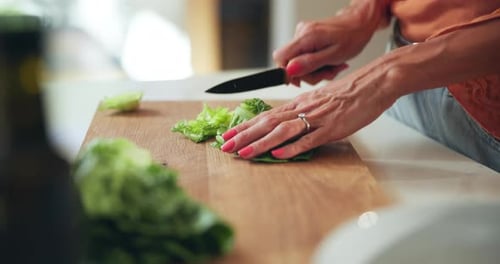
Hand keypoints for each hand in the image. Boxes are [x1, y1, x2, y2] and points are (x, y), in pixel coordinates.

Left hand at [220, 62, 399, 159]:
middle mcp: (303, 110)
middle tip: (225, 146)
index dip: (245, 127)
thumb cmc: (347, 92)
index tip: (228, 135)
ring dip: (261, 143)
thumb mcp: (319, 100)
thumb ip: (303, 111)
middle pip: (268, 123)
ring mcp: (316, 119)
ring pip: (282, 131)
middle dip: (244, 136)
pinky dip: (292, 147)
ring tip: (243, 153)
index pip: (266, 116)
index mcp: (299, 104)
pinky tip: (278, 153)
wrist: (372, 83)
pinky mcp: (331, 128)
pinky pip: (308, 139)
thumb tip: (287, 122)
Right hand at [273, 16, 374, 85]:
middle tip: (327, 74)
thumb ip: (310, 63)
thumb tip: (290, 70)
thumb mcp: (334, 56)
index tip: (302, 80)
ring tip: (332, 67)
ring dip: (315, 70)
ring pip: (298, 62)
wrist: (359, 24)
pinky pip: (304, 56)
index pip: (280, 57)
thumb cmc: (352, 38)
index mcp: (306, 37)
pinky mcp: (306, 37)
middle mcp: (301, 33)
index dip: (287, 73)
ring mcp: (302, 34)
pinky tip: (328, 62)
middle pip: (289, 63)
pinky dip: (316, 63)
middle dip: (308, 74)